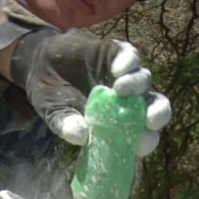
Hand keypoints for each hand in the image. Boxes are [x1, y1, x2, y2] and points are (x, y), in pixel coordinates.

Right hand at [9, 30, 162, 149]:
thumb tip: (80, 136)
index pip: (143, 133)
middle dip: (158, 114)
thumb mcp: (55, 114)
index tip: (141, 145)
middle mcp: (129, 99)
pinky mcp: (115, 53)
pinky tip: (117, 69)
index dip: (146, 140)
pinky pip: (130, 56)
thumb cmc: (54, 98)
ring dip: (136, 85)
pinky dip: (127, 62)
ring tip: (119, 89)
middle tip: (149, 120)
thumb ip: (66, 125)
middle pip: (154, 106)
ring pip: (144, 79)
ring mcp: (124, 75)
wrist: (40, 66)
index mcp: (120, 122)